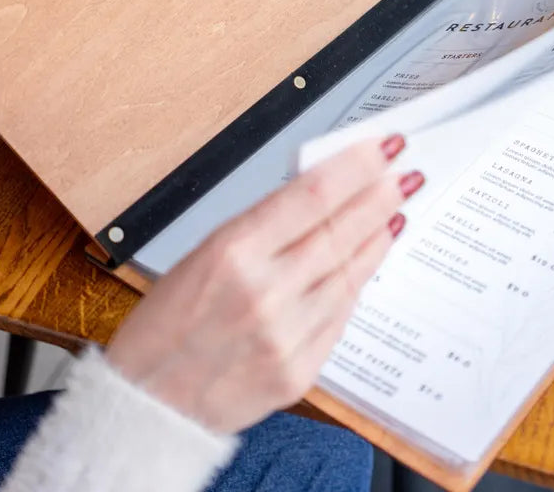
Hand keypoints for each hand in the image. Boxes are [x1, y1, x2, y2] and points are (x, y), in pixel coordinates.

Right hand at [106, 135, 422, 433]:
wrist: (148, 406)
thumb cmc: (164, 327)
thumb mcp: (201, 256)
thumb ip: (261, 229)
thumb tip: (317, 197)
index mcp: (231, 253)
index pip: (313, 196)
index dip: (356, 167)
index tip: (384, 147)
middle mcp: (264, 293)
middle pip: (341, 231)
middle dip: (380, 196)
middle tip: (406, 173)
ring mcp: (287, 336)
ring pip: (350, 273)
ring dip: (377, 237)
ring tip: (394, 212)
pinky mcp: (299, 372)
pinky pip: (341, 316)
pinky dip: (357, 284)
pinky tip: (367, 263)